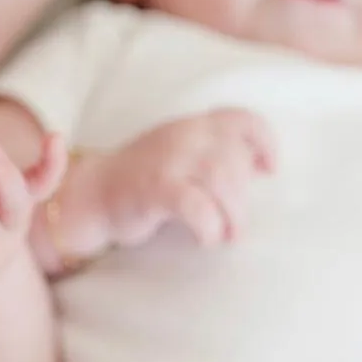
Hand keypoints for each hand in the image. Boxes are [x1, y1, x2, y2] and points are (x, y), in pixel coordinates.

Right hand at [57, 109, 276, 260]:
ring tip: (226, 236)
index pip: (243, 121)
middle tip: (236, 228)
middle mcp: (185, 136)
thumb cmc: (140, 183)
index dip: (265, 144)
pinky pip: (195, 205)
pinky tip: (206, 239)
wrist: (91, 195)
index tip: (270, 171)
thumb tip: (258, 169)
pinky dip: (209, 225)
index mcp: (195, 126)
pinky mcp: (154, 188)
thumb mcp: (181, 158)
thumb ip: (215, 157)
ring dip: (233, 214)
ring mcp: (168, 159)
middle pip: (236, 161)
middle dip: (243, 200)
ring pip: (222, 178)